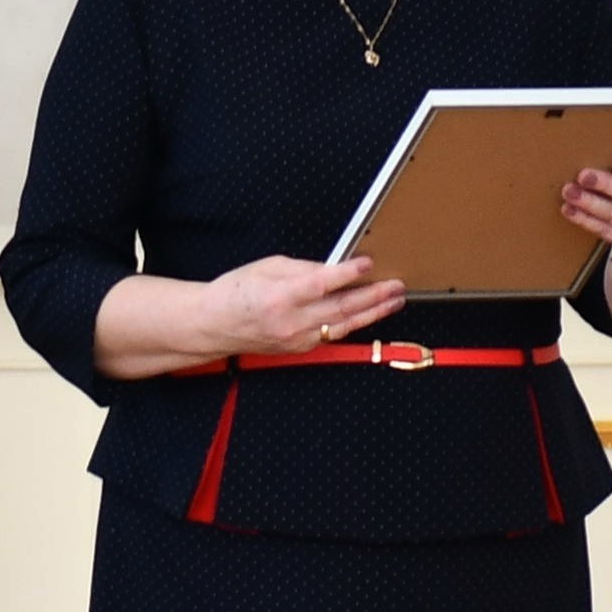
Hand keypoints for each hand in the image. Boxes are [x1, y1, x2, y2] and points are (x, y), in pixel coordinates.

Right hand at [192, 253, 409, 362]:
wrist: (214, 325)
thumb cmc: (236, 292)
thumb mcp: (267, 267)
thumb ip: (304, 268)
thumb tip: (334, 268)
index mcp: (279, 296)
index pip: (321, 284)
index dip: (347, 273)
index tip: (367, 263)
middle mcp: (291, 321)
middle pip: (341, 308)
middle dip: (373, 296)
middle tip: (396, 286)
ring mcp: (297, 338)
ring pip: (343, 325)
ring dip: (373, 312)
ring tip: (394, 300)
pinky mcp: (300, 348)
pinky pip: (332, 333)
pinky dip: (352, 322)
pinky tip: (368, 311)